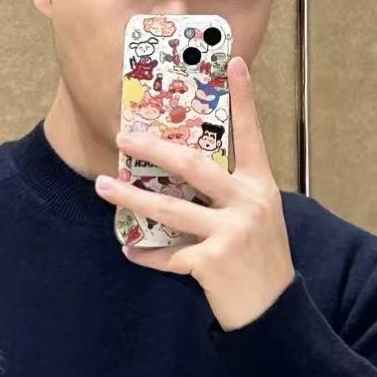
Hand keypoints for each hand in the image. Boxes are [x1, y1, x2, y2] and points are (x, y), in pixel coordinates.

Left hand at [94, 54, 295, 331]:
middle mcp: (248, 203)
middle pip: (193, 166)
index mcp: (259, 187)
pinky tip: (128, 249)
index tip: (235, 64)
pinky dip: (146, 254)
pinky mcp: (214, 262)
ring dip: (131, 198)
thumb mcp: (256, 218)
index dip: (244, 99)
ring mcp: (231, 233)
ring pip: (170, 209)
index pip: (251, 135)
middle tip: (123, 137)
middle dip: (154, 149)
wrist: (274, 312)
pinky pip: (169, 255)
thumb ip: (229, 194)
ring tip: (103, 187)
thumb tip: (184, 174)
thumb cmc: (260, 261)